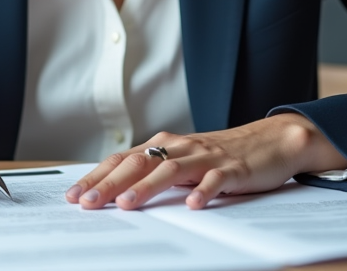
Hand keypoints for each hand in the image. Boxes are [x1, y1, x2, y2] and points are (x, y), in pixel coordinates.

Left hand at [64, 112, 346, 209]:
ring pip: (171, 170)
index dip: (97, 176)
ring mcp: (207, 157)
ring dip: (147, 187)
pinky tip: (192, 205)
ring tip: (127, 204)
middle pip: (139, 162)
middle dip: (110, 183)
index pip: (123, 159)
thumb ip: (156, 173)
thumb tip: (117, 193)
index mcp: (167, 145)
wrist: (272, 141)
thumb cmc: (223, 155)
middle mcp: (182, 147)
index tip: (74, 195)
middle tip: (88, 203)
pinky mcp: (233, 169)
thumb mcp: (185, 162)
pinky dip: (203, 192)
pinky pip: (216, 181)